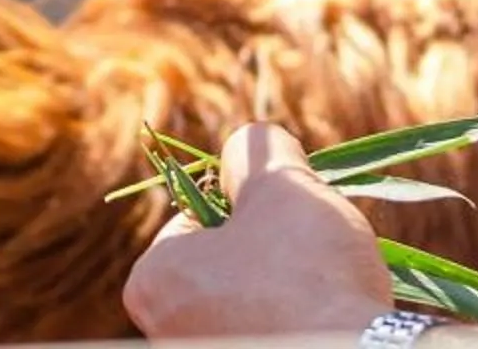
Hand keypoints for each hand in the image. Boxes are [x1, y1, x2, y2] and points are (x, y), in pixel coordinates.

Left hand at [123, 123, 403, 340]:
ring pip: (252, 302)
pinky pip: (275, 332)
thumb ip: (254, 150)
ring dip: (289, 289)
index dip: (251, 205)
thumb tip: (247, 148)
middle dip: (270, 250)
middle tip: (309, 255)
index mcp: (152, 283)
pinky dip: (299, 323)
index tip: (286, 220)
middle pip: (225, 264)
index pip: (199, 216)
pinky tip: (326, 323)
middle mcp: (164, 333)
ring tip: (324, 293)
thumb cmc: (308, 273)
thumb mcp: (280, 183)